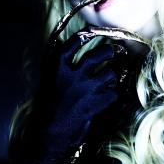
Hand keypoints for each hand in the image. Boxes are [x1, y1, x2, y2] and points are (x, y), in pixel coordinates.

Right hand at [25, 27, 138, 163]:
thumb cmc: (52, 106)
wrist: (53, 132)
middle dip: (108, 51)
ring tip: (106, 83)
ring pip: (110, 74)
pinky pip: (113, 93)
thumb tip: (65, 42)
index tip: (91, 32)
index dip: (85, 36)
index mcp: (58, 68)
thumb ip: (59, 63)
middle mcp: (73, 76)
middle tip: (111, 52)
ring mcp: (86, 90)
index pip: (73, 44)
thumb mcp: (50, 80)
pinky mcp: (97, 104)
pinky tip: (105, 100)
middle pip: (98, 55)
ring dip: (110, 78)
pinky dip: (112, 97)